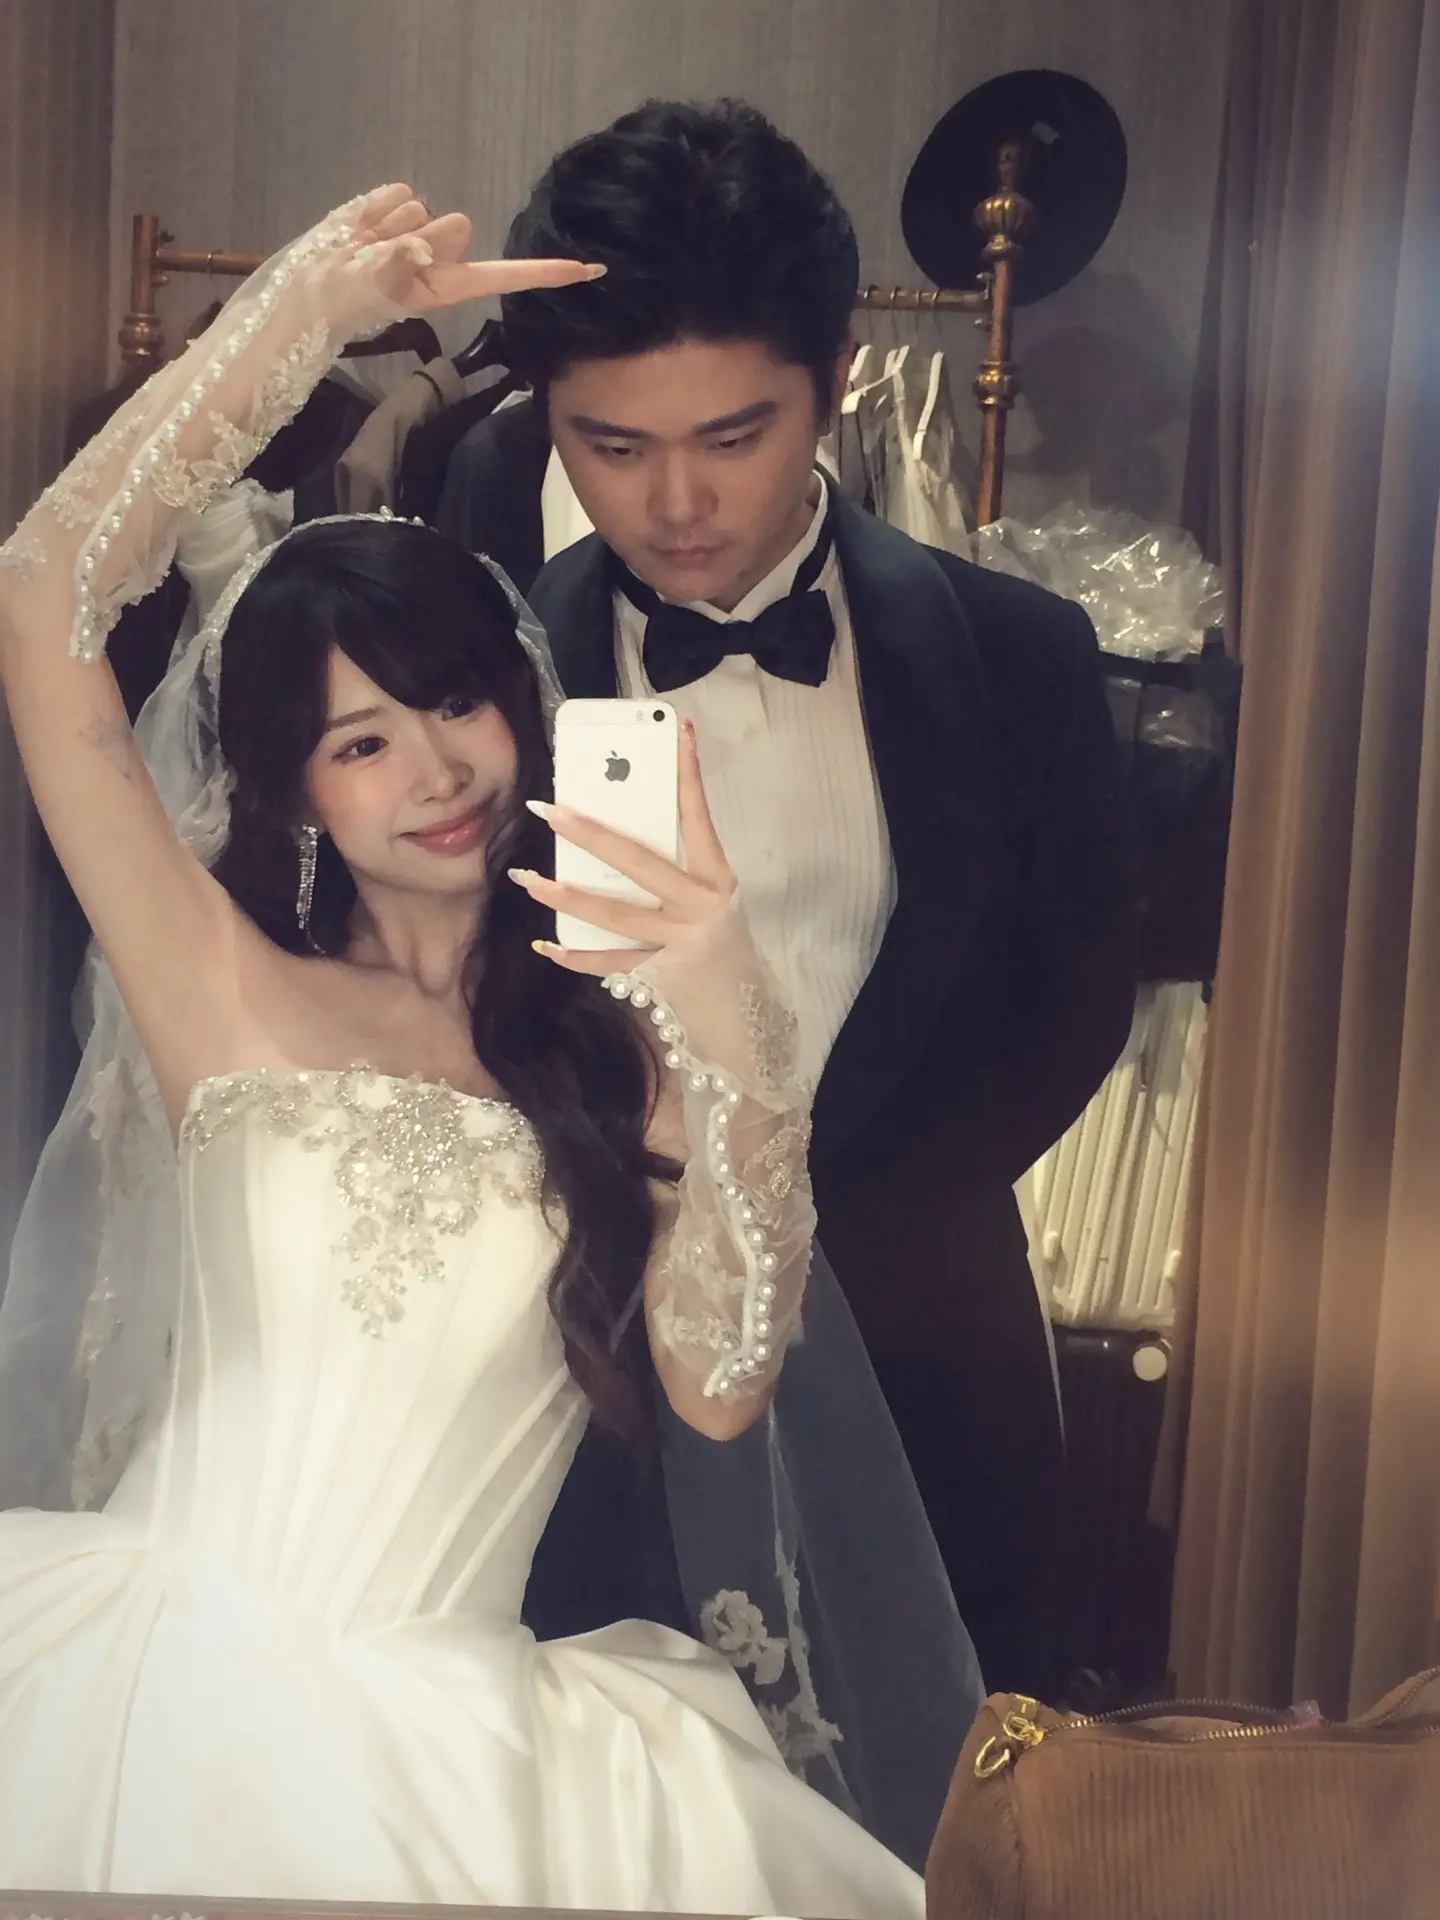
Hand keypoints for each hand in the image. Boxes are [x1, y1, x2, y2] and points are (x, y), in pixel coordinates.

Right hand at [346, 183, 601, 314]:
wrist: (312, 282)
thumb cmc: (347, 299)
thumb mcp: (371, 288)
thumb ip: (397, 267)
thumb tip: (417, 246)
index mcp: (451, 284)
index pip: (508, 275)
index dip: (546, 272)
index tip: (588, 269)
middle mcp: (445, 257)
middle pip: (457, 226)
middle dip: (420, 235)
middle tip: (386, 256)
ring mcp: (423, 229)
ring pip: (421, 206)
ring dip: (389, 223)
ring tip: (367, 246)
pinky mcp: (400, 206)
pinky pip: (397, 190)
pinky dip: (374, 208)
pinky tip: (361, 230)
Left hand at [509, 721, 736, 977]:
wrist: (744, 1015)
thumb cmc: (723, 945)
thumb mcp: (711, 898)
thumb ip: (675, 869)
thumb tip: (613, 832)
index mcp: (716, 877)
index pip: (699, 816)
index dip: (688, 773)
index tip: (679, 732)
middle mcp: (700, 906)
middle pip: (639, 863)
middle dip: (590, 835)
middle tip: (550, 811)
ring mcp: (678, 942)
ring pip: (615, 915)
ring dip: (567, 897)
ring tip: (529, 880)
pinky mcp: (659, 976)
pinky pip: (609, 963)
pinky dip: (575, 955)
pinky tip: (546, 944)